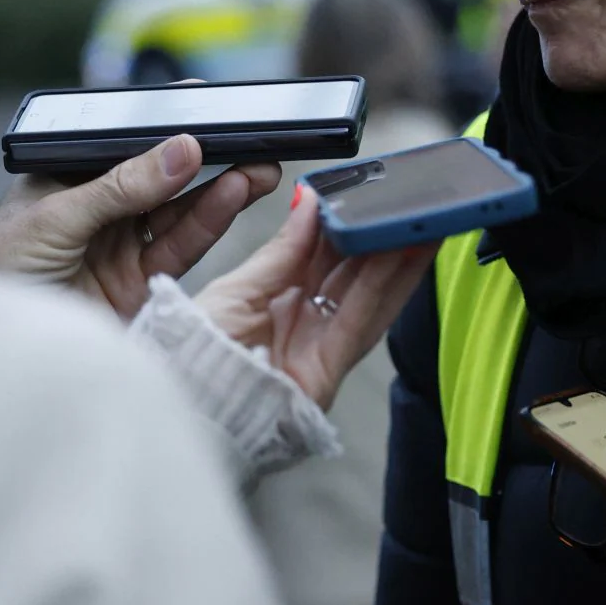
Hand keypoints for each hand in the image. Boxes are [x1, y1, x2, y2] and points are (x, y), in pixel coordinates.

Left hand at [0, 135, 280, 320]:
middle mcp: (100, 209)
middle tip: (254, 141)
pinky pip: (182, 249)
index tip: (211, 107)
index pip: (126, 145)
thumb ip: (120, 186)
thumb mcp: (54, 217)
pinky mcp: (140, 286)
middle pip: (164, 179)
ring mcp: (121, 248)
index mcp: (70, 179)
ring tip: (257, 170)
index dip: (168, 128)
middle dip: (210, 159)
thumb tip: (182, 149)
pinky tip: (234, 196)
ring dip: (222, 191)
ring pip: (181, 213)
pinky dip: (211, 224)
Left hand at [193, 187, 433, 410]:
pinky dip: (389, 286)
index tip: (367, 196)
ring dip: (399, 259)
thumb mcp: (237, 289)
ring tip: (423, 222)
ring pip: (368, 297)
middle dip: (382, 240)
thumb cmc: (191, 354)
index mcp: (277, 305)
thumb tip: (309, 203)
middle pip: (352, 278)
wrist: (182, 408)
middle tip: (408, 203)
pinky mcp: (328, 372)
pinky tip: (407, 254)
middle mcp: (303, 327)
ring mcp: (319, 350)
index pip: (321, 260)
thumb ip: (281, 252)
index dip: (346, 229)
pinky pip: (362, 320)